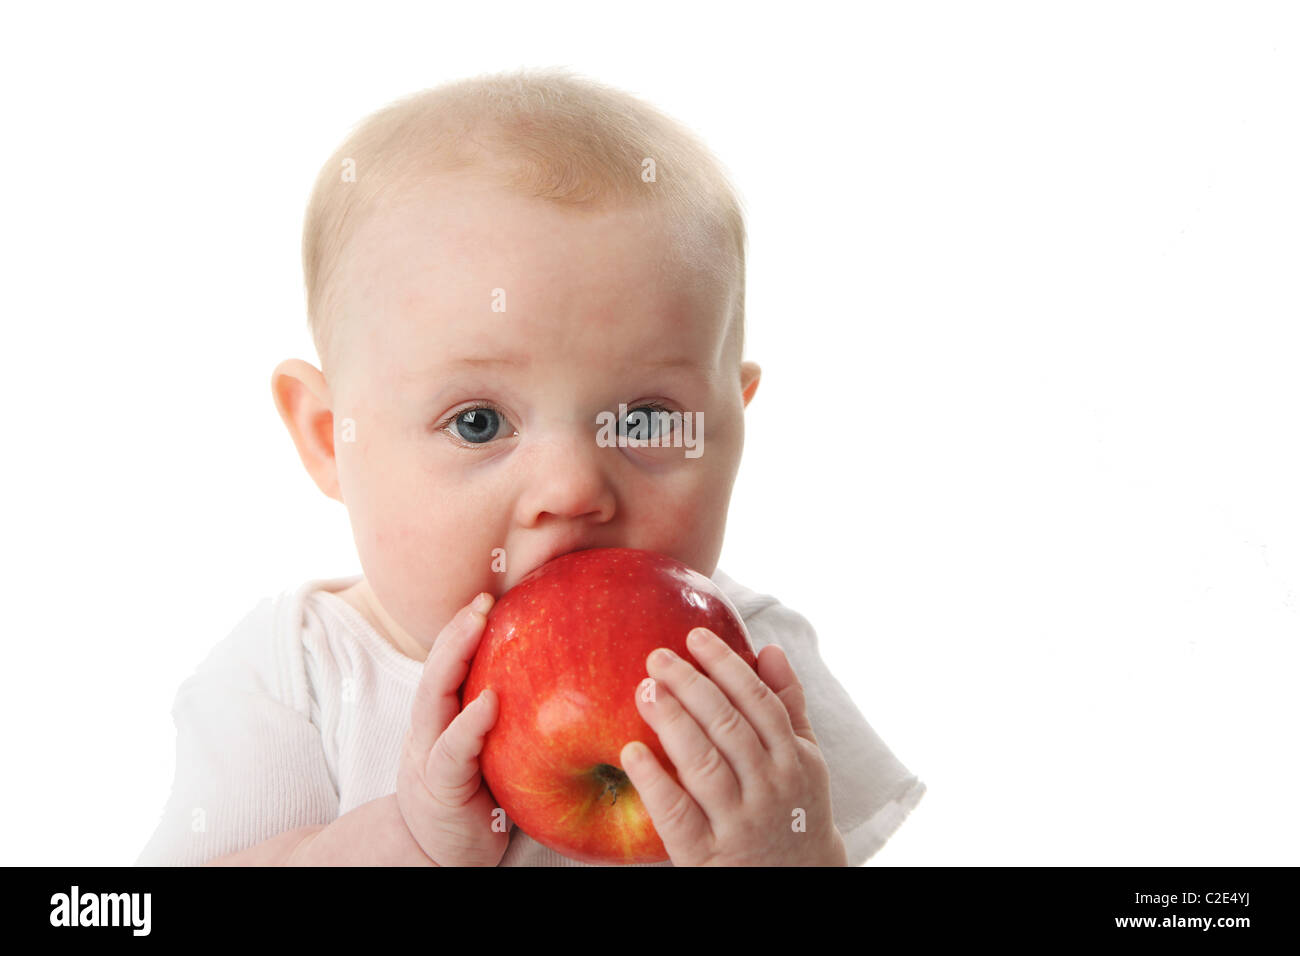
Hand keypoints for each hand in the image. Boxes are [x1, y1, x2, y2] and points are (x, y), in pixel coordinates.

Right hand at [396, 592, 511, 865]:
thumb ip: (513, 718)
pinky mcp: (439, 785)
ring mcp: (428, 752)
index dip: (466, 626)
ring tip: (477, 622)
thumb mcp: (493, 752)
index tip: (492, 594)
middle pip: (439, 665)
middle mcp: (431, 726)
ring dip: (455, 654)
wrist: (436, 857)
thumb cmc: (477, 801)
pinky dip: (468, 722)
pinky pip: (451, 748)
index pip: (452, 660)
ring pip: (435, 694)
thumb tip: (571, 684)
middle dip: (458, 628)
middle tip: (484, 597)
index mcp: (445, 714)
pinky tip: (487, 701)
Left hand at [620, 627, 847, 865]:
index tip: (694, 636)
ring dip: (671, 722)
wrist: (799, 884)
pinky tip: (631, 751)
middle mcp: (770, 788)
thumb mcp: (805, 759)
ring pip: (703, 764)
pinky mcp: (708, 854)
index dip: (725, 666)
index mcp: (794, 759)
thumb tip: (769, 649)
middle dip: (690, 685)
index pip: (758, 702)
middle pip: (727, 726)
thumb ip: (788, 705)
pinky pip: (677, 814)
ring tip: (644, 690)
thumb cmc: (794, 809)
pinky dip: (654, 781)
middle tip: (656, 657)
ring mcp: (740, 823)